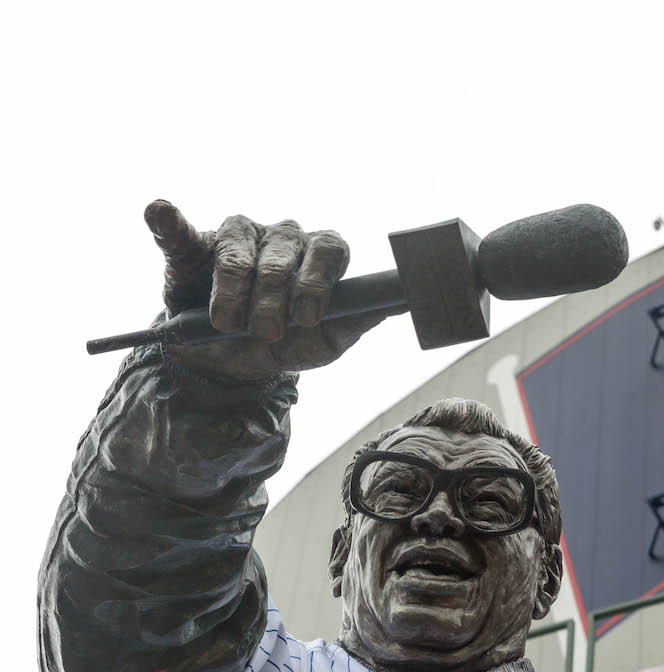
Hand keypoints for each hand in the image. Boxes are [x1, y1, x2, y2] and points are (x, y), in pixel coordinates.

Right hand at [144, 200, 390, 381]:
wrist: (237, 364)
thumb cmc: (290, 343)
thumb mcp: (329, 340)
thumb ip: (360, 318)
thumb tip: (401, 303)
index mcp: (319, 255)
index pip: (329, 249)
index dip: (317, 282)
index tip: (307, 316)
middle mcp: (283, 238)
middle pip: (284, 256)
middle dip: (274, 299)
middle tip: (265, 331)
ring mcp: (239, 237)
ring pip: (238, 253)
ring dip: (233, 292)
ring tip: (228, 322)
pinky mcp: (193, 245)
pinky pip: (180, 231)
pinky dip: (168, 222)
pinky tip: (159, 212)